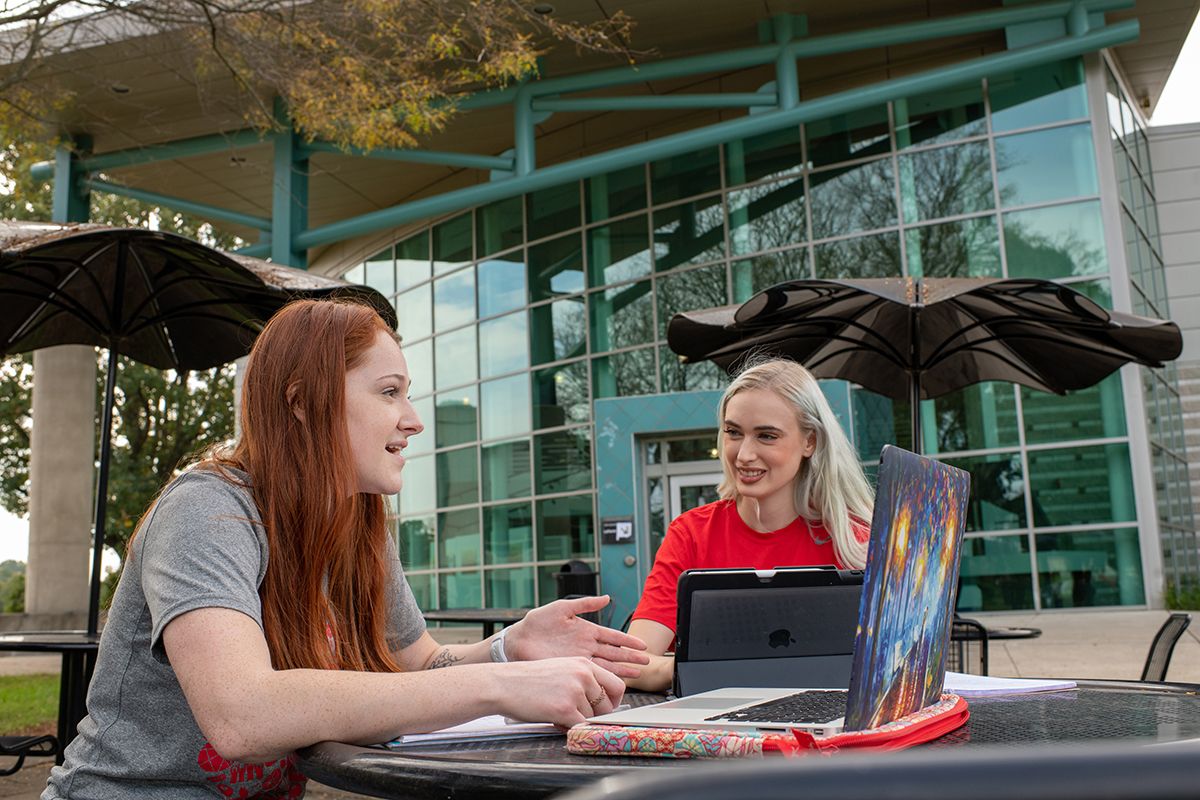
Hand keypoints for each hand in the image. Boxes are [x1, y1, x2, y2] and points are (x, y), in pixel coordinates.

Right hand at [496, 657, 626, 726]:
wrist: (503, 684)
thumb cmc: (528, 679)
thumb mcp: (561, 668)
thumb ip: (582, 680)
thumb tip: (602, 701)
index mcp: (584, 664)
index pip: (617, 685)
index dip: (614, 701)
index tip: (606, 708)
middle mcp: (583, 675)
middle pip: (608, 705)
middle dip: (597, 715)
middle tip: (579, 716)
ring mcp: (575, 692)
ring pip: (592, 718)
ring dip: (578, 721)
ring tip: (557, 713)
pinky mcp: (565, 709)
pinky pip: (580, 726)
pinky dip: (570, 728)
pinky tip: (555, 720)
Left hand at [504, 596, 648, 678]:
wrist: (518, 640)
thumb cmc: (537, 622)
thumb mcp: (562, 608)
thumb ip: (585, 604)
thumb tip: (607, 598)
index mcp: (586, 630)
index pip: (612, 636)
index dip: (628, 640)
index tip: (642, 645)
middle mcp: (586, 646)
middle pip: (614, 652)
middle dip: (631, 657)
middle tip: (647, 661)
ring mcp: (580, 658)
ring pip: (607, 665)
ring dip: (623, 669)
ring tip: (638, 672)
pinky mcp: (572, 669)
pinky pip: (593, 673)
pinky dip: (606, 677)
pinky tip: (616, 681)